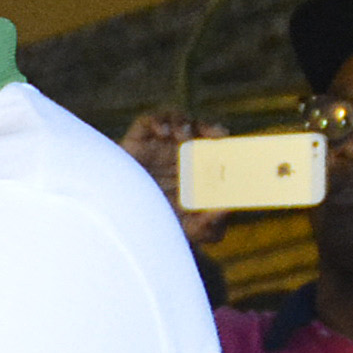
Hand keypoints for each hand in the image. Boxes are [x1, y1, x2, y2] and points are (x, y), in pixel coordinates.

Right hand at [117, 110, 229, 251]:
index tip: (227, 142)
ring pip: (176, 120)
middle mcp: (179, 155)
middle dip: (207, 127)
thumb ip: (212, 225)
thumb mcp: (190, 232)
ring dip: (183, 122)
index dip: (223, 139)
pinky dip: (157, 120)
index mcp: (198, 170)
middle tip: (213, 136)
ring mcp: (158, 147)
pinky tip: (163, 133)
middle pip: (198, 129)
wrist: (125, 227)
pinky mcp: (136, 142)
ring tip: (183, 136)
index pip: (215, 146)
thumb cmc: (160, 226)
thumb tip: (227, 209)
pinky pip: (147, 121)